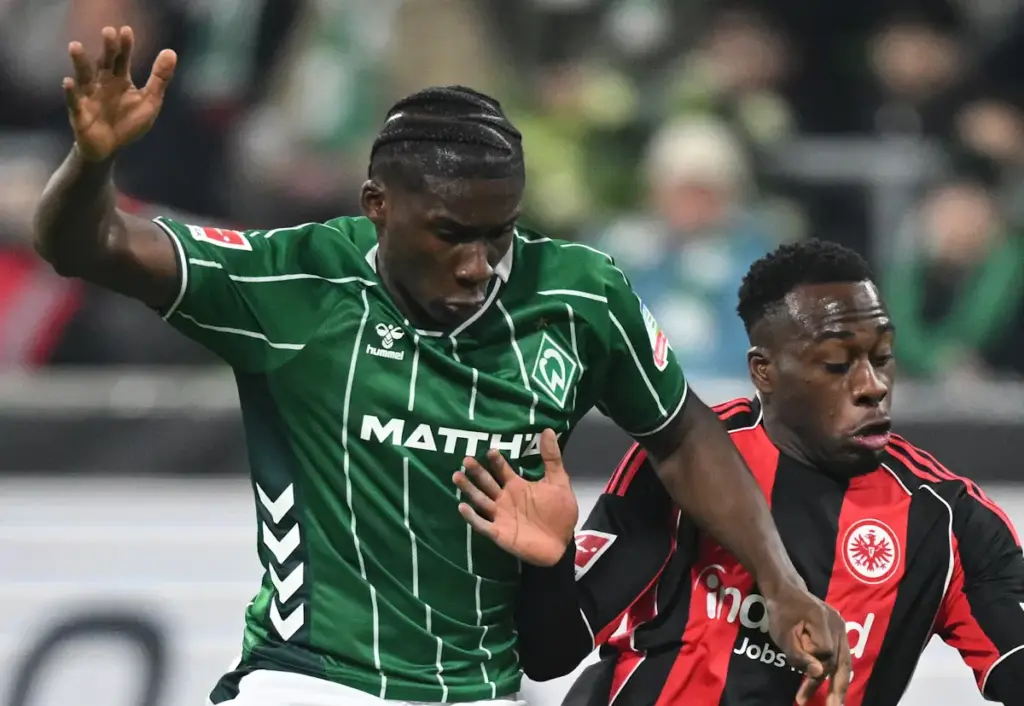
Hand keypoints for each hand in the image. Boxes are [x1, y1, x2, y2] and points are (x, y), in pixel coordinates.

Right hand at [64, 26, 176, 161]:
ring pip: (83, 77)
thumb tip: (171, 52)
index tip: (126, 30)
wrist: (111, 148)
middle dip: (106, 49)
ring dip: (80, 63)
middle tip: (108, 32)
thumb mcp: (150, 100)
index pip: (121, 58)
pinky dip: (70, 92)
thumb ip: (159, 78)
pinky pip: (73, 102)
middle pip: (103, 63)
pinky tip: (68, 81)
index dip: (124, 46)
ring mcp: (88, 96)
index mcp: (118, 79)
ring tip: (76, 46)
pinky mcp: (79, 113)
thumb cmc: (129, 122)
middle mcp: (101, 83)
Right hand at [453, 429, 578, 566]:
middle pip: (486, 482)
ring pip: (480, 500)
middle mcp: (505, 498)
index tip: (490, 450)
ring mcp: (500, 515)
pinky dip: (472, 517)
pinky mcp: (499, 532)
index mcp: (517, 486)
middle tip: (466, 459)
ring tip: (457, 476)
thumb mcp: (558, 483)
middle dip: (476, 471)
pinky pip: (482, 524)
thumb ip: (552, 459)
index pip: (502, 470)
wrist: (561, 545)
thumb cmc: (559, 514)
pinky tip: (462, 506)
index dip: (496, 460)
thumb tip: (547, 430)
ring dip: (468, 489)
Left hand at [765, 582, 850, 705]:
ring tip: (833, 703)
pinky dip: (836, 671)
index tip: (795, 656)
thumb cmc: (780, 612)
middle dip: (837, 688)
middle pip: (842, 661)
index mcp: (823, 620)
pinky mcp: (840, 631)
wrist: (786, 591)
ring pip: (844, 661)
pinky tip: (831, 687)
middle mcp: (838, 624)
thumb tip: (819, 673)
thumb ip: (799, 654)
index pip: (824, 652)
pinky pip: (841, 655)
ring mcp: (842, 627)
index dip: (810, 659)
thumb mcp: (782, 634)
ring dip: (838, 683)